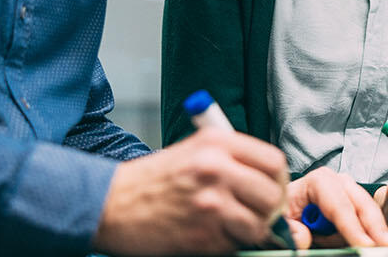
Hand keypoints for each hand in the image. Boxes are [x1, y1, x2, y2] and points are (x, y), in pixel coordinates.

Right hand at [92, 128, 289, 254]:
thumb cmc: (152, 179)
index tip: (272, 191)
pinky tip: (210, 234)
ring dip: (250, 231)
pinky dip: (228, 244)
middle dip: (270, 210)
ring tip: (231, 226)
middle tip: (257, 214)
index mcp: (217, 142)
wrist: (109, 204)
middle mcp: (216, 168)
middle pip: (273, 195)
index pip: (274, 161)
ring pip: (259, 225)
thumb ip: (231, 158)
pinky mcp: (202, 234)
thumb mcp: (193, 150)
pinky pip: (235, 244)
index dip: (278, 180)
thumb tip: (270, 179)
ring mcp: (210, 203)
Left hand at [284, 167, 387, 247]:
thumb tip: (303, 239)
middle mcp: (340, 183)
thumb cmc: (284, 210)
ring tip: (376, 248)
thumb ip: (289, 229)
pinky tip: (374, 243)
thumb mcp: (280, 220)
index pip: (339, 205)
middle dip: (375, 227)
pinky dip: (371, 233)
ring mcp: (351, 193)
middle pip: (362, 204)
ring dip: (372, 232)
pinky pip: (367, 220)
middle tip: (386, 246)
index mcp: (319, 181)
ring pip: (369, 213)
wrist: (287, 209)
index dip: (352, 226)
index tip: (363, 245)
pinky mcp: (356, 206)